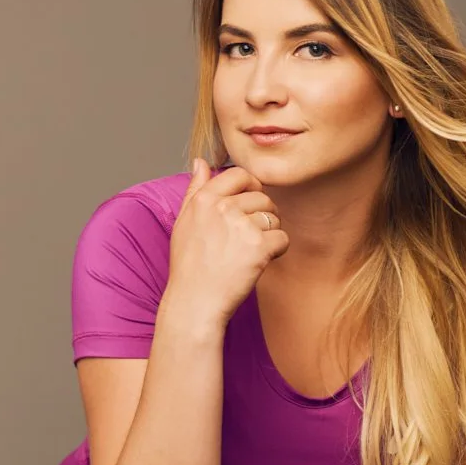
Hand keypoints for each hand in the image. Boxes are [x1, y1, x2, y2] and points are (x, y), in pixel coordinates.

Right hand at [165, 157, 289, 325]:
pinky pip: (282, 238)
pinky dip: (277, 251)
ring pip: (273, 217)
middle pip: (261, 197)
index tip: (251, 203)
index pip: (239, 175)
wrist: (195, 302)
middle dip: (263, 214)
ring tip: (252, 252)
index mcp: (204, 199)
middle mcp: (223, 208)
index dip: (251, 186)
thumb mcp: (183, 223)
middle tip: (251, 237)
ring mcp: (242, 226)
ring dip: (270, 233)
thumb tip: (201, 162)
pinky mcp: (259, 247)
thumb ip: (194, 190)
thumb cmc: (189, 267)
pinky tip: (261, 262)